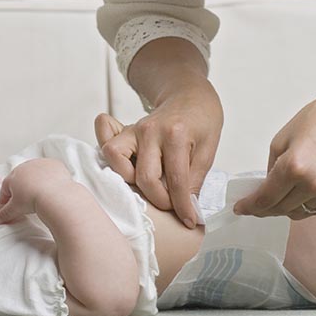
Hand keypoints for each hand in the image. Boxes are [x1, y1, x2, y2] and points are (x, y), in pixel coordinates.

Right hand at [0, 158, 71, 224]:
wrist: (54, 195)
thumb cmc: (32, 199)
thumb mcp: (15, 209)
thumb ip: (5, 213)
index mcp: (14, 175)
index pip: (5, 186)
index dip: (4, 197)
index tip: (6, 204)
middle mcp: (26, 166)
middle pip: (19, 177)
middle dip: (19, 187)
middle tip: (21, 198)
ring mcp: (40, 164)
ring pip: (34, 172)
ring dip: (34, 180)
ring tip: (37, 192)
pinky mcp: (54, 164)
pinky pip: (49, 170)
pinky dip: (49, 177)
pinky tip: (50, 186)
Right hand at [95, 84, 222, 228]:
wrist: (189, 96)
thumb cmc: (201, 121)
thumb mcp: (209, 148)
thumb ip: (196, 177)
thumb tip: (186, 206)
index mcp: (176, 134)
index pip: (176, 180)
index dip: (183, 205)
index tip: (189, 220)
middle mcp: (150, 130)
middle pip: (145, 177)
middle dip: (159, 200)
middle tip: (172, 205)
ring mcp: (134, 129)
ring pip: (115, 158)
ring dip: (130, 180)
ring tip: (148, 187)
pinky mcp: (125, 131)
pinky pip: (106, 143)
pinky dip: (110, 158)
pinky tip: (125, 168)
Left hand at [233, 85, 315, 219]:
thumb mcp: (283, 138)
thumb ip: (273, 166)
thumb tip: (268, 185)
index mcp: (294, 167)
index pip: (266, 198)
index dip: (251, 206)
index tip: (242, 208)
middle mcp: (314, 184)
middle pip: (281, 209)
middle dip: (265, 209)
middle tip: (256, 205)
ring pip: (300, 212)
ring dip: (286, 207)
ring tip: (280, 196)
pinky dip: (305, 204)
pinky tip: (300, 193)